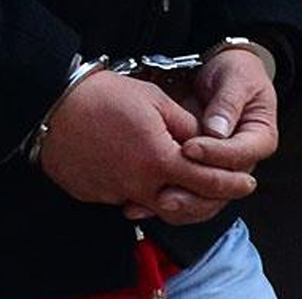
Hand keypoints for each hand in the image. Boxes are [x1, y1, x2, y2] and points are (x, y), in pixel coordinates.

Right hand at [39, 70, 258, 225]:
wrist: (54, 105)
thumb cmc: (105, 96)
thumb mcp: (155, 100)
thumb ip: (185, 126)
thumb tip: (203, 140)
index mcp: (159, 159)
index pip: (206, 181)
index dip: (231, 183)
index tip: (247, 182)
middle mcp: (139, 185)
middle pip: (183, 204)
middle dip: (205, 198)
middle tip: (219, 188)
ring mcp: (114, 193)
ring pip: (153, 205)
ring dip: (171, 196)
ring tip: (178, 179)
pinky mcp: (94, 194)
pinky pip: (125, 198)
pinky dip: (139, 190)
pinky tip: (138, 170)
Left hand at [124, 48, 278, 222]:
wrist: (223, 72)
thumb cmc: (235, 73)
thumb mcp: (237, 79)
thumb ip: (228, 103)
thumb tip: (217, 129)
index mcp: (259, 139)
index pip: (240, 155)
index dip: (214, 155)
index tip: (189, 148)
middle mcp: (241, 160)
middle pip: (223, 187)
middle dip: (195, 192)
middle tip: (168, 189)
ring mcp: (219, 167)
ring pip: (205, 197)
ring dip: (180, 202)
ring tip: (155, 201)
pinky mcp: (198, 169)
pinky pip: (186, 190)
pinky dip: (166, 198)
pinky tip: (143, 202)